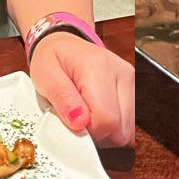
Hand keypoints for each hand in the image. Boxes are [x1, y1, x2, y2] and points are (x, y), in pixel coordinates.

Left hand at [28, 32, 133, 146]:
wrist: (64, 44)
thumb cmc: (52, 58)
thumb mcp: (45, 76)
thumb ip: (62, 99)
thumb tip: (80, 122)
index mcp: (99, 68)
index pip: (106, 120)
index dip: (88, 131)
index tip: (72, 121)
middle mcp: (122, 73)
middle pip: (121, 129)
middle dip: (97, 133)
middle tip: (77, 118)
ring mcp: (131, 80)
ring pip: (127, 130)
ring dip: (105, 131)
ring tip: (86, 114)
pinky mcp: (133, 88)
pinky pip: (127, 124)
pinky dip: (112, 127)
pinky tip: (97, 113)